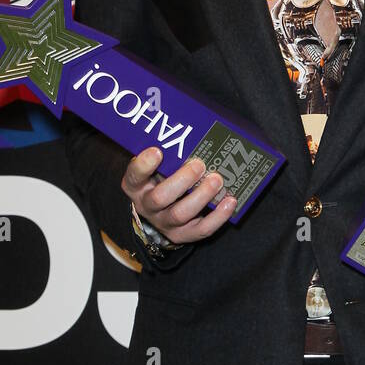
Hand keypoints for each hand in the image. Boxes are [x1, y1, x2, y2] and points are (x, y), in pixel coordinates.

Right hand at [122, 147, 236, 244]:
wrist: (159, 212)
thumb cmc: (161, 179)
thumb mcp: (156, 167)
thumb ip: (168, 153)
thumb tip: (192, 129)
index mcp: (136, 186)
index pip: (134, 176)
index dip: (144, 165)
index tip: (158, 150)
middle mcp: (148, 205)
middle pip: (160, 197)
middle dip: (182, 180)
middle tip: (199, 164)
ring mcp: (164, 222)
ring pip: (180, 214)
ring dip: (201, 196)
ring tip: (217, 180)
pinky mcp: (183, 235)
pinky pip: (201, 229)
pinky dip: (218, 216)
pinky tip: (230, 201)